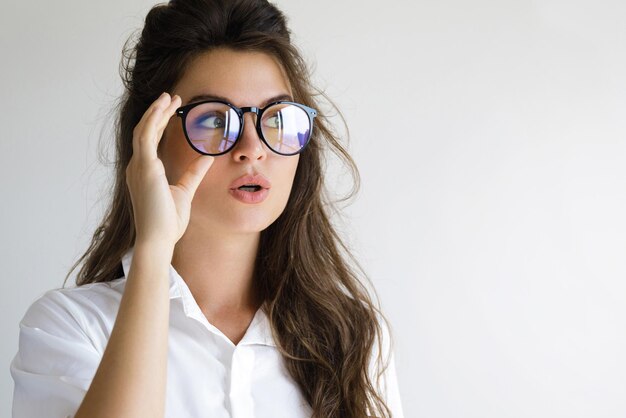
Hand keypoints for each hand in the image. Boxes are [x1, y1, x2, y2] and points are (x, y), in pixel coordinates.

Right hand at [125, 92, 213, 246]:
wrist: (159, 239)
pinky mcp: (144, 167)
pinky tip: (163, 107)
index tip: (172, 110)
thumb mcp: (185, 191)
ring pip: (144, 129)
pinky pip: (146, 136)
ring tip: (169, 96)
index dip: (159, 123)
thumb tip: (207, 157)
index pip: (149, 141)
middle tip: (172, 97)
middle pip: (145, 131)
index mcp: (144, 174)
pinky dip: (154, 119)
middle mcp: (137, 168)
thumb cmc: (168, 222)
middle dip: (158, 113)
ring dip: (156, 111)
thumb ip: (194, 173)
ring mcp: (138, 167)